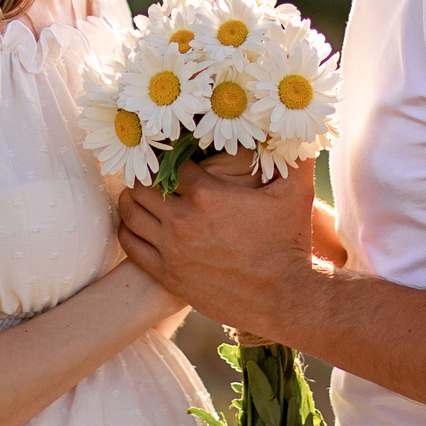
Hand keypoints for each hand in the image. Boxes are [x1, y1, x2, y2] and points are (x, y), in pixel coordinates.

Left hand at [116, 152, 320, 338]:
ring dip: (133, 199)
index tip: (176, 153)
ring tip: (144, 194)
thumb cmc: (290, 242)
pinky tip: (138, 223)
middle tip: (156, 172)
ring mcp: (171, 249)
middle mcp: (182, 220)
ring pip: (130, 212)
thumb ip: (292, 154)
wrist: (285, 297)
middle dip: (148, 174)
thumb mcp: (296, 192)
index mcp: (207, 194)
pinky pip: (130, 244)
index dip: (171, 153)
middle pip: (142, 184)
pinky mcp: (167, 274)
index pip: (170, 161)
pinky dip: (129, 228)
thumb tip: (292, 128)